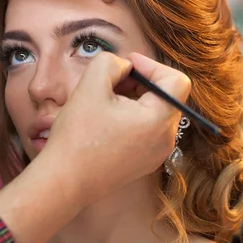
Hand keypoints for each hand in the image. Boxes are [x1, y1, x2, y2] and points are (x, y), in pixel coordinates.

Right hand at [46, 52, 191, 203]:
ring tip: (105, 101)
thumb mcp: (90, 85)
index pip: (176, 80)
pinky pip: (147, 130)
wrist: (65, 181)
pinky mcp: (144, 162)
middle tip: (111, 82)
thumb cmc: (77, 136)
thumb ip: (111, 62)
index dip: (151, 65)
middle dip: (141, 81)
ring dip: (134, 99)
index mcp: (159, 120)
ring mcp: (156, 154)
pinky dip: (131, 117)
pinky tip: (105, 121)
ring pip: (155, 112)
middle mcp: (165, 139)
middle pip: (166, 96)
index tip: (126, 66)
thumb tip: (124, 67)